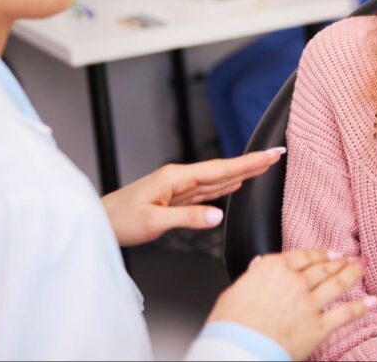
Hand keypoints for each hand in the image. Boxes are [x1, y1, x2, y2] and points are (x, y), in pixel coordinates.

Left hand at [101, 149, 284, 246]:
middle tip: (276, 154)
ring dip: (241, 172)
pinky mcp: (177, 197)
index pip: (220, 169)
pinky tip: (235, 183)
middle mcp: (180, 178)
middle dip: (251, 162)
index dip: (248, 163)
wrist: (99, 221)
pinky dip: (226, 185)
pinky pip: (208, 189)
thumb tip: (218, 215)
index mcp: (177, 177)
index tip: (270, 155)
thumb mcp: (154, 221)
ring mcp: (179, 187)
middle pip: (223, 169)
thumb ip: (188, 218)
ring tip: (263, 165)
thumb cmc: (120, 220)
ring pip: (217, 178)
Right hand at [208, 249, 374, 360]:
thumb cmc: (229, 325)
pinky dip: (361, 306)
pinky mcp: (317, 327)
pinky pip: (344, 314)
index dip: (320, 254)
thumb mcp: (235, 290)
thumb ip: (253, 276)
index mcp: (273, 268)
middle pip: (322, 267)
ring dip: (352, 274)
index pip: (302, 256)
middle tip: (351, 257)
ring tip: (362, 268)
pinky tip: (371, 301)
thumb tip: (258, 267)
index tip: (329, 253)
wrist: (236, 349)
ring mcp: (308, 303)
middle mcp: (294, 281)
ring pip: (337, 283)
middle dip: (339, 261)